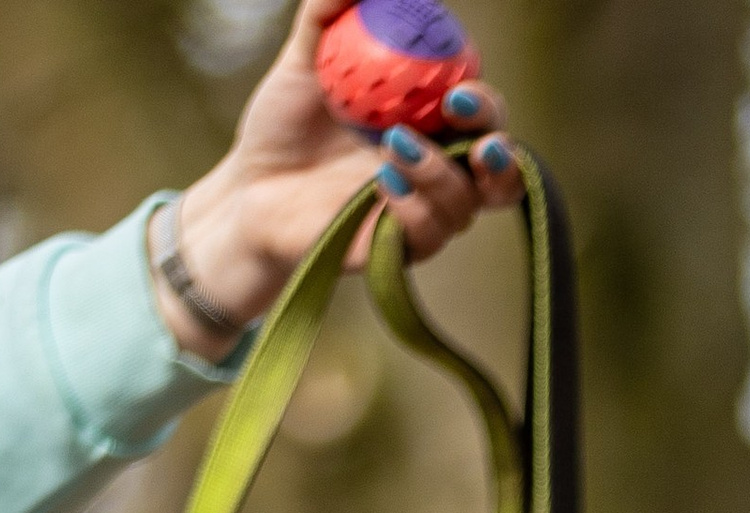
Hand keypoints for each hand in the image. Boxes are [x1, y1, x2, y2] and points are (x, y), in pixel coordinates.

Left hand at [159, 0, 519, 359]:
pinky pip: (430, 235)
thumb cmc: (282, 124)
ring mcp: (423, 213)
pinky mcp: (401, 250)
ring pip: (466, 205)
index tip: (458, 92)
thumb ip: (328, 14)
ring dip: (439, 174)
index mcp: (428, 121)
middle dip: (499, 153)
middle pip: (500, 170)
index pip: (481, 114)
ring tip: (392, 148)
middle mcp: (438, 169)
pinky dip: (414, 209)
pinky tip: (381, 185)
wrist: (249, 189)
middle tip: (467, 130)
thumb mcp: (305, 59)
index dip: (484, 104)